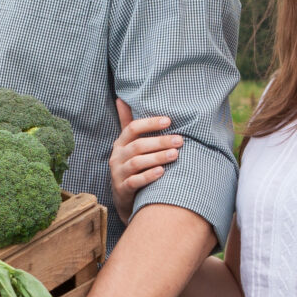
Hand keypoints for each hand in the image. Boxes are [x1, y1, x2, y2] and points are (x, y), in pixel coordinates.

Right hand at [110, 98, 183, 221]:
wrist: (124, 198)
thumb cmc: (131, 166)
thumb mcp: (128, 145)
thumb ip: (127, 123)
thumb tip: (121, 98)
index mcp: (120, 143)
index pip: (132, 128)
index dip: (150, 123)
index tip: (169, 121)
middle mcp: (117, 157)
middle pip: (138, 146)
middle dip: (160, 142)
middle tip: (180, 140)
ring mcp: (118, 173)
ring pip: (137, 162)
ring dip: (157, 157)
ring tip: (175, 154)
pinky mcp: (122, 190)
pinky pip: (135, 181)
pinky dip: (148, 176)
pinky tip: (162, 172)